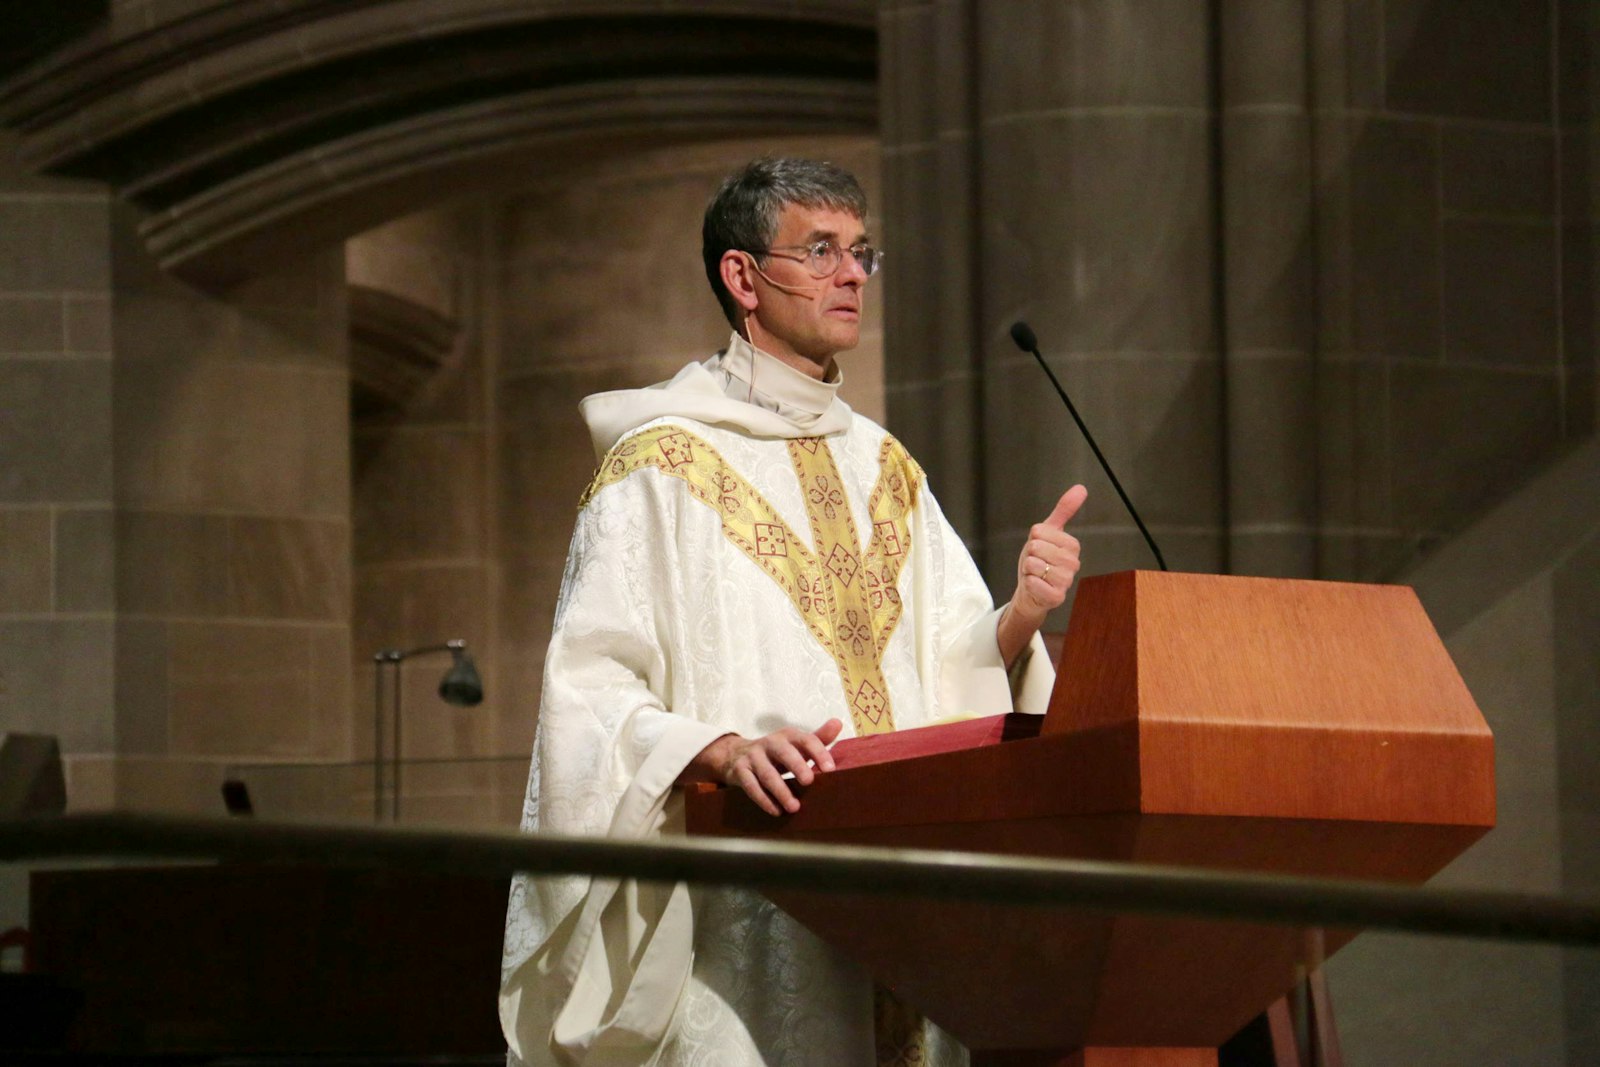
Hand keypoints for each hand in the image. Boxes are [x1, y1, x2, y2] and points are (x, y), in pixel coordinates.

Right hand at [681, 718, 842, 815]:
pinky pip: (752, 786)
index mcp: (788, 736)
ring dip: (781, 791)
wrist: (735, 754)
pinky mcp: (740, 771)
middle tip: (809, 782)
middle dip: (797, 766)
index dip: (818, 752)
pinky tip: (777, 811)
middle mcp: (770, 743)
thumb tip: (838, 723)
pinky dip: (764, 800)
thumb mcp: (795, 744)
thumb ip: (818, 738)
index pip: (806, 740)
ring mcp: (753, 757)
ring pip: (768, 774)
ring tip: (795, 807)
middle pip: (784, 753)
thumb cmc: (775, 753)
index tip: (830, 769)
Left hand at [998, 485, 1085, 664]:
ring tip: (1036, 574)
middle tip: (1036, 563)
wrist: (1031, 592)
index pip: (1039, 531)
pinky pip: (1033, 583)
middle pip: (1035, 547)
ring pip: (1033, 564)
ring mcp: (1066, 581)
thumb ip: (1063, 511)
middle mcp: (1073, 563)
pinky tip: (1035, 586)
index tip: (1039, 549)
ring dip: (1027, 570)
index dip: (1032, 539)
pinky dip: (1028, 583)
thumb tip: (1081, 488)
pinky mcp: (1057, 597)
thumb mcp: (1047, 533)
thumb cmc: (1039, 561)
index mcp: (1072, 545)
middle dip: (1029, 555)